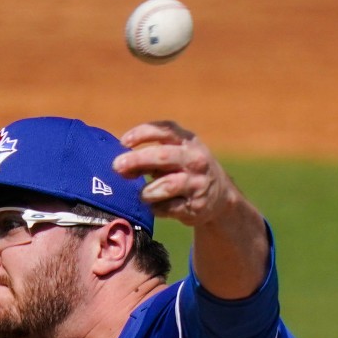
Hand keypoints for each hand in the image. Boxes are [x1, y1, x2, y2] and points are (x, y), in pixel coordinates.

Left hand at [113, 121, 246, 227]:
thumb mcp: (175, 155)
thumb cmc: (186, 170)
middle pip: (163, 156)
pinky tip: (156, 206)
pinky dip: (156, 208)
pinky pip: (168, 207)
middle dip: (137, 160)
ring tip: (142, 194)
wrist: (220, 197)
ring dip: (147, 190)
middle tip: (117, 166)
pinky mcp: (196, 206)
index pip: (165, 130)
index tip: (124, 142)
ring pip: (166, 185)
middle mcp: (195, 159)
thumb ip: (149, 157)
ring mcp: (198, 183)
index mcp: (189, 141)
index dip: (142, 133)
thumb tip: (120, 168)